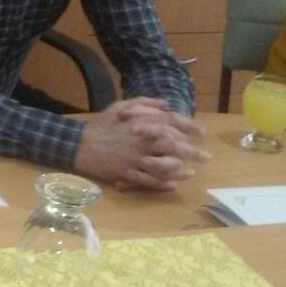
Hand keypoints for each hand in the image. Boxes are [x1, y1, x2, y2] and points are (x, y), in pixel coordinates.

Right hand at [75, 97, 208, 190]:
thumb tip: (165, 104)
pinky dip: (163, 184)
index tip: (201, 132)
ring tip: (192, 173)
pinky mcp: (127, 173)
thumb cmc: (101, 125)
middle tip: (206, 157)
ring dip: (180, 170)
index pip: (170, 124)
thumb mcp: (119, 106)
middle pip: (172, 147)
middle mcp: (140, 142)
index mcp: (140, 125)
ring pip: (163, 166)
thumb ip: (143, 102)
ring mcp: (134, 159)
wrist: (79, 145)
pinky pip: (149, 181)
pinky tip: (173, 184)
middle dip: (192, 153)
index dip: (188, 127)